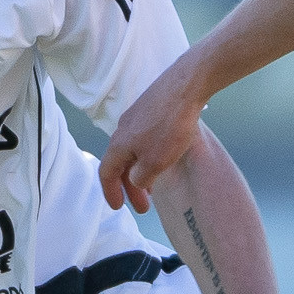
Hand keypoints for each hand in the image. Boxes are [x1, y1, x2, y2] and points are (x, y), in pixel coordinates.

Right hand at [97, 53, 210, 213]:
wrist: (186, 86)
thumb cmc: (170, 126)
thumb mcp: (155, 162)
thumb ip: (141, 177)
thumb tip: (136, 179)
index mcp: (118, 145)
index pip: (106, 173)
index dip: (110, 192)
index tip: (119, 207)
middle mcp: (122, 130)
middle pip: (120, 164)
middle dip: (130, 187)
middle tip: (144, 207)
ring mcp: (136, 117)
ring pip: (132, 151)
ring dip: (140, 171)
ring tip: (154, 187)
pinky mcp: (150, 108)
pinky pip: (143, 139)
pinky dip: (147, 155)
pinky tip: (162, 157)